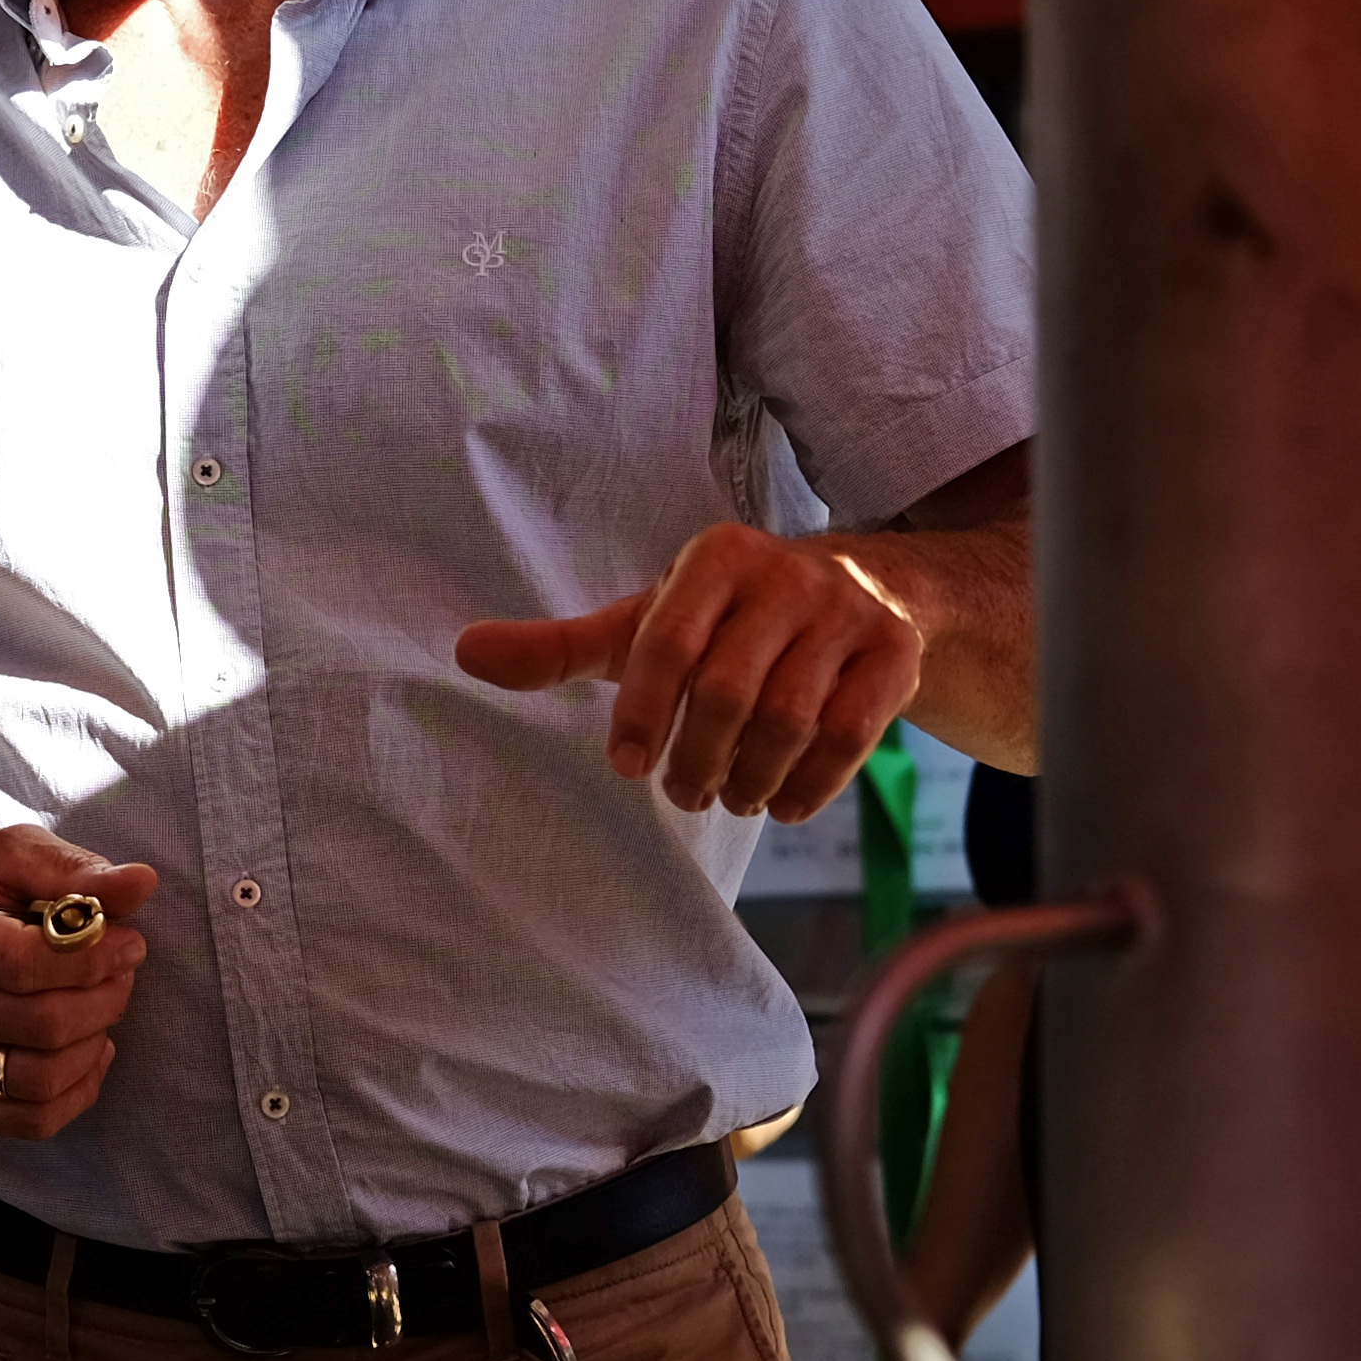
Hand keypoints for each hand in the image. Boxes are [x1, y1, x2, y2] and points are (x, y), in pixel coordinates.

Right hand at [0, 827, 155, 1141]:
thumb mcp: (8, 859)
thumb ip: (73, 868)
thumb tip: (142, 883)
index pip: (30, 963)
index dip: (96, 957)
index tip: (128, 943)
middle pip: (45, 1024)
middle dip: (105, 998)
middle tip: (121, 973)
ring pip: (43, 1078)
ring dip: (96, 1043)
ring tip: (101, 1008)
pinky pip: (33, 1120)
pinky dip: (79, 1090)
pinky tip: (86, 1051)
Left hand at [454, 521, 923, 820]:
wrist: (864, 592)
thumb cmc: (727, 617)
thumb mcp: (646, 621)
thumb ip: (562, 646)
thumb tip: (464, 653)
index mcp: (716, 556)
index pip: (668, 642)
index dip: (643, 713)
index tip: (627, 765)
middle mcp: (788, 575)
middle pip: (732, 692)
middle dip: (698, 758)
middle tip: (682, 794)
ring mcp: (849, 613)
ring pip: (793, 720)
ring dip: (751, 778)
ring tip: (727, 798)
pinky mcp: (896, 654)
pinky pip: (852, 737)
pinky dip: (810, 786)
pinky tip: (780, 804)